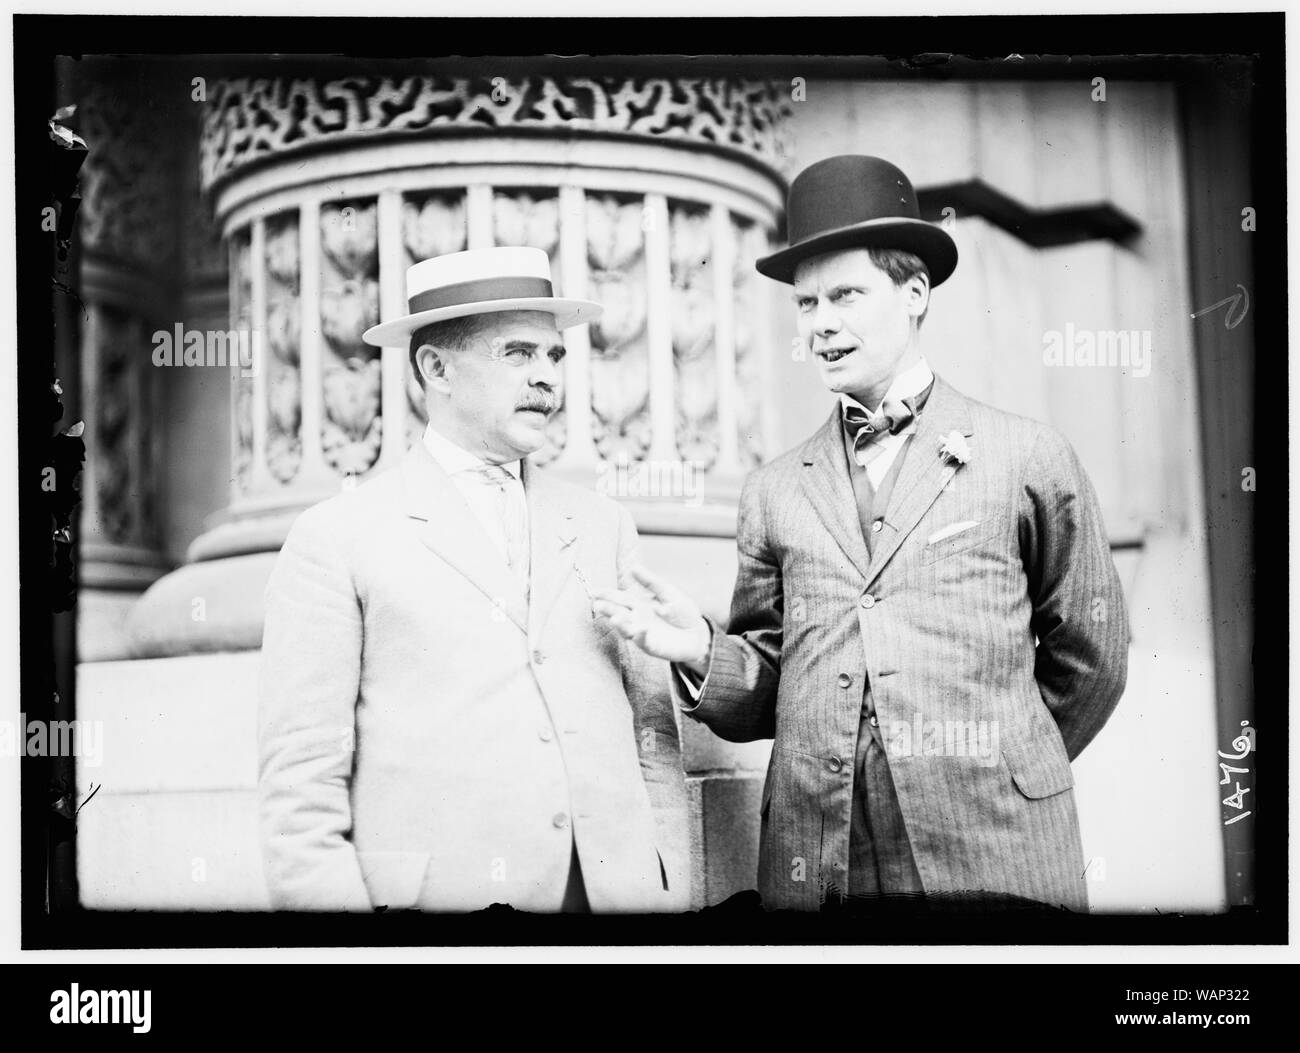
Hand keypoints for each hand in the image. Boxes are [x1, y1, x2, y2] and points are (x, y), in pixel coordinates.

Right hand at [592, 564, 710, 670]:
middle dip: (608, 609)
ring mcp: (642, 633)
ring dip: (620, 624)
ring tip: (613, 619)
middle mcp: (637, 619)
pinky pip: (644, 641)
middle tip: (597, 605)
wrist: (698, 633)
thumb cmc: (682, 612)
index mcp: (639, 604)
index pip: (620, 598)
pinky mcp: (652, 646)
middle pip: (618, 613)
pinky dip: (641, 636)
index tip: (594, 591)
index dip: (607, 594)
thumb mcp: (668, 593)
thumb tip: (634, 567)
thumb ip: (651, 582)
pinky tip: (641, 629)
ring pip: (626, 629)